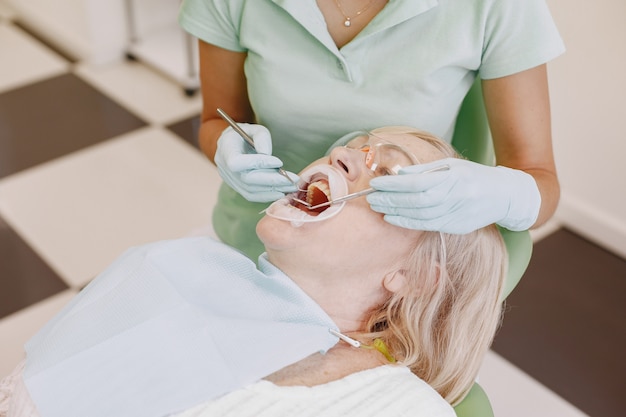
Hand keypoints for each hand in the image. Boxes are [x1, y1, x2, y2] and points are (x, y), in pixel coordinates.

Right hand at [214, 123, 298, 202]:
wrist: (233, 144)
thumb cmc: (246, 134)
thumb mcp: (255, 129)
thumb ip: (262, 138)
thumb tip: (267, 155)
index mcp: (225, 150)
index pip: (237, 162)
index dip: (257, 164)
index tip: (279, 162)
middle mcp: (224, 168)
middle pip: (247, 179)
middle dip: (272, 180)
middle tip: (292, 180)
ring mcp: (229, 180)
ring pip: (250, 190)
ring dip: (273, 190)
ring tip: (291, 186)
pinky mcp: (237, 188)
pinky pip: (251, 195)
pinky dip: (267, 195)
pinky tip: (282, 192)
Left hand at [366, 158, 540, 232]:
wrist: (504, 195)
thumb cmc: (474, 176)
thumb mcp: (451, 166)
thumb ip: (425, 170)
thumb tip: (399, 174)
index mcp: (454, 178)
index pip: (417, 182)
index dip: (394, 185)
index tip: (376, 183)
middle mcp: (456, 197)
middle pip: (415, 200)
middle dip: (390, 199)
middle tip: (370, 197)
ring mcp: (456, 214)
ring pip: (419, 215)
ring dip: (395, 212)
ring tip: (378, 207)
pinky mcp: (455, 227)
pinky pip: (426, 226)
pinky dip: (407, 223)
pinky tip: (392, 218)